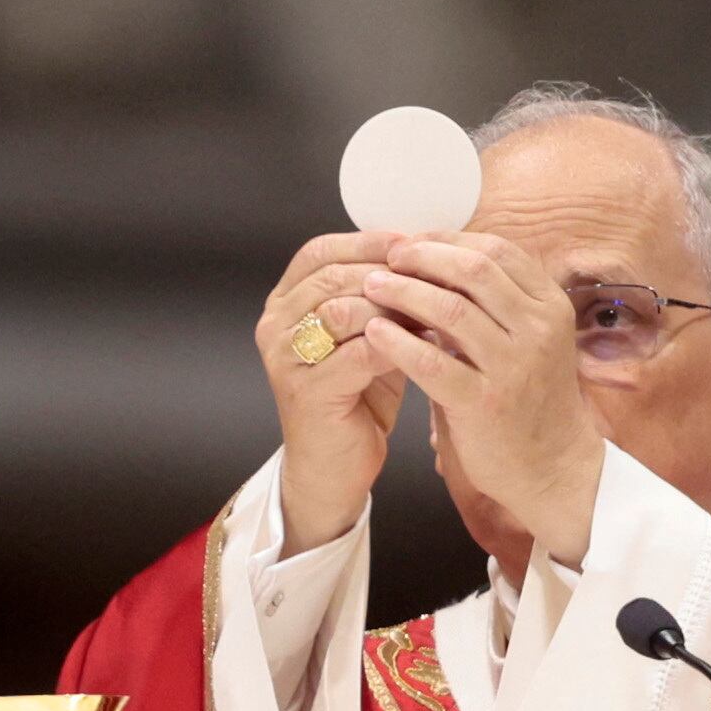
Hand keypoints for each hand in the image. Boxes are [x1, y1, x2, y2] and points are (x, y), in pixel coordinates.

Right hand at [257, 231, 408, 553]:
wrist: (334, 470)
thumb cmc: (355, 400)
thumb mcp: (366, 337)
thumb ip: (380, 298)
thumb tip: (426, 256)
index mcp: (284, 304)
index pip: (319, 251)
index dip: (366, 241)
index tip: (412, 241)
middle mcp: (276, 325)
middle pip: (332, 275)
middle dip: (387, 273)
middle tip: (434, 276)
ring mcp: (286, 359)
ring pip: (343, 309)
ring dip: (395, 307)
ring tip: (434, 311)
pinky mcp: (307, 391)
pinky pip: (359, 353)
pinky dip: (397, 346)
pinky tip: (426, 348)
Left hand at [363, 235, 604, 565]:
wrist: (555, 468)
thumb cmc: (532, 401)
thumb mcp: (530, 341)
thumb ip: (495, 304)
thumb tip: (438, 262)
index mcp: (549, 306)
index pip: (496, 250)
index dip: (448, 239)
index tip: (412, 242)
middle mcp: (537, 329)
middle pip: (473, 268)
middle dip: (423, 256)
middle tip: (387, 256)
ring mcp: (514, 366)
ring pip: (451, 309)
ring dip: (403, 291)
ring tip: (371, 286)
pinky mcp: (485, 404)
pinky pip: (432, 363)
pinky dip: (399, 343)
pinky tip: (374, 334)